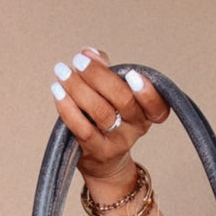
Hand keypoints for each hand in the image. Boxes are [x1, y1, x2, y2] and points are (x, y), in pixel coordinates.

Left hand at [51, 48, 168, 186]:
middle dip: (99, 76)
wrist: (103, 163)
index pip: (157, 106)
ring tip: (62, 72)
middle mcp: (135, 128)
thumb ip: (105, 70)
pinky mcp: (97, 152)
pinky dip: (68, 108)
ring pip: (101, 112)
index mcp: (145, 112)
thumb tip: (89, 53)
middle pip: (124, 100)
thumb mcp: (112, 95)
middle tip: (79, 61)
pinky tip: (58, 91)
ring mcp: (117, 142)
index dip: (148, 92)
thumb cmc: (108, 120)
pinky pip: (82, 129)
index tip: (133, 74)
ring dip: (78, 88)